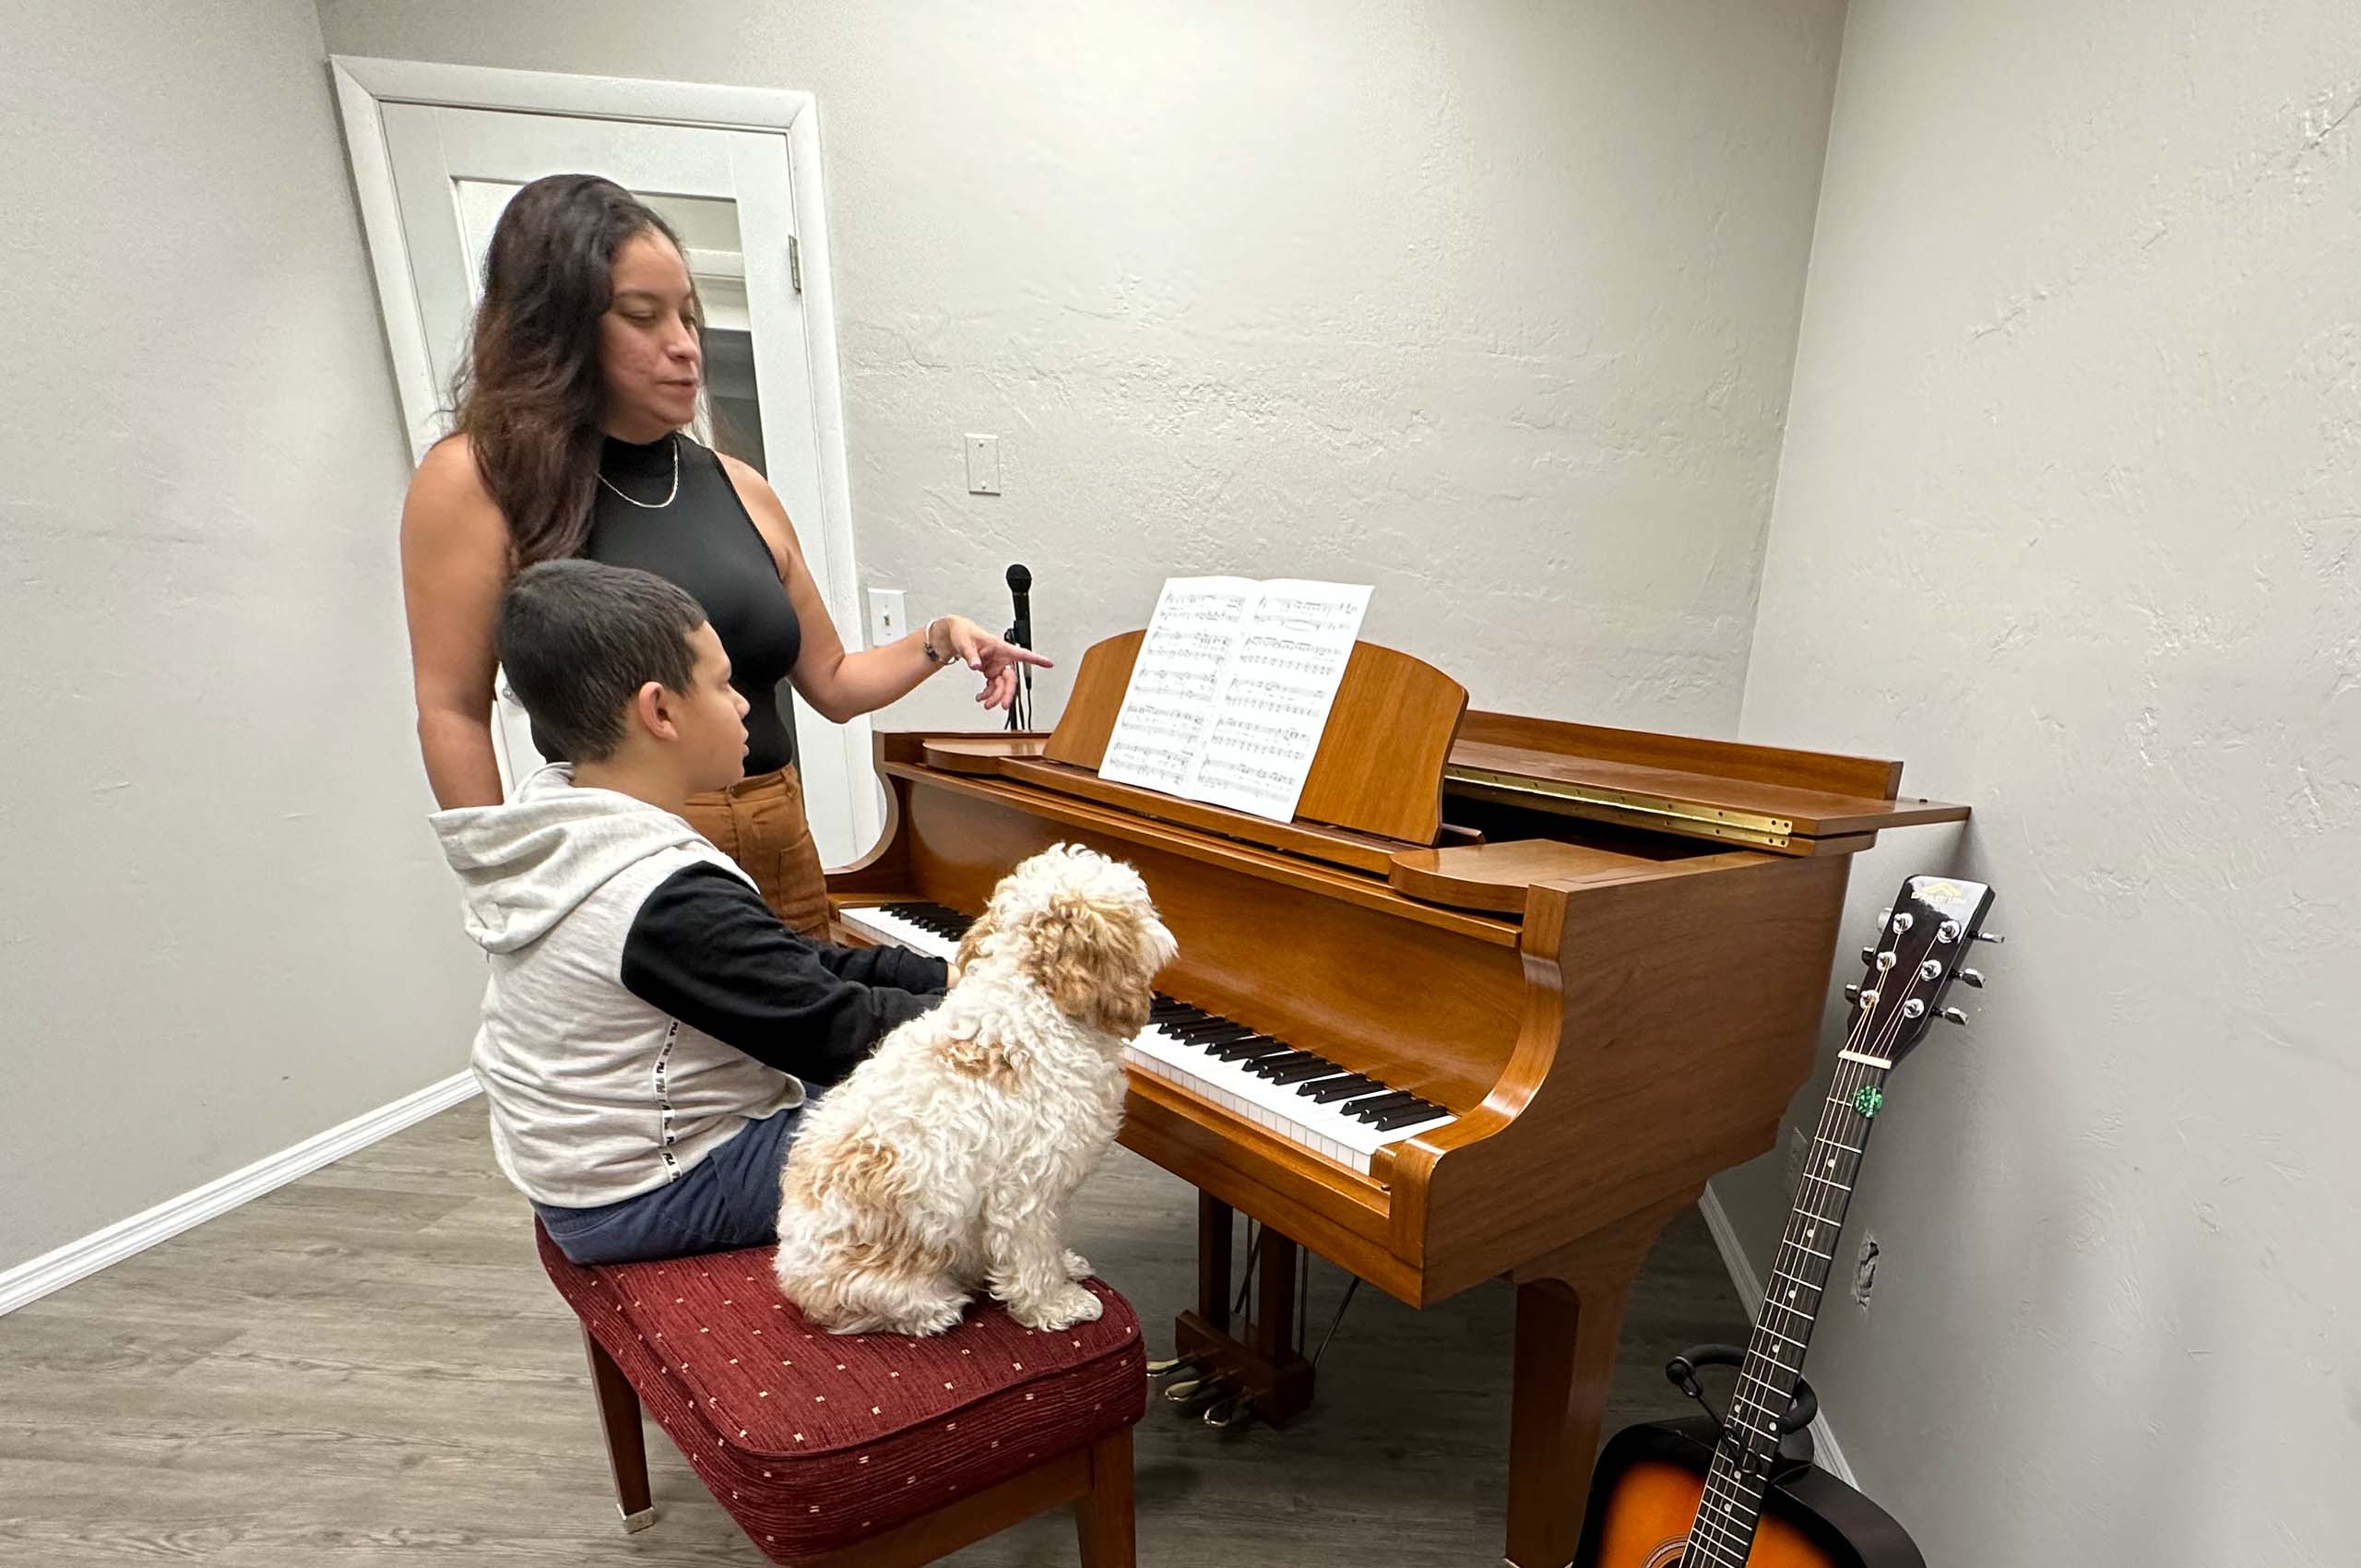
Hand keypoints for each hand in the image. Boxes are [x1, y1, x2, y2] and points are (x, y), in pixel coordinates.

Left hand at [935, 616, 1053, 711]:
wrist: (956, 636)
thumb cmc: (964, 634)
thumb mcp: (965, 644)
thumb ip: (971, 656)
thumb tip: (975, 665)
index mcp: (1000, 648)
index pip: (1022, 653)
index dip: (1036, 659)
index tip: (1049, 664)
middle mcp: (1001, 659)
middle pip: (1011, 679)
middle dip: (1008, 693)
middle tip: (1004, 706)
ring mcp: (996, 666)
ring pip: (1002, 686)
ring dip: (995, 697)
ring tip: (986, 704)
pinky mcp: (990, 672)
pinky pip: (993, 686)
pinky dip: (987, 694)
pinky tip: (981, 697)